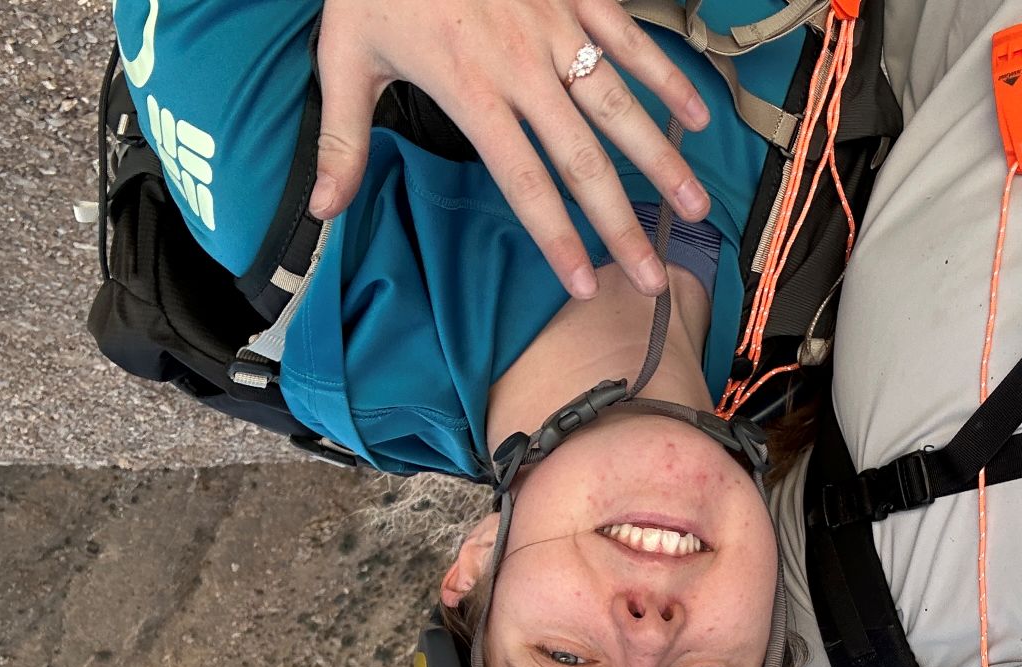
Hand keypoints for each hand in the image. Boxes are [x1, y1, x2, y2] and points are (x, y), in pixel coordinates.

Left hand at [308, 0, 714, 298]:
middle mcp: (522, 67)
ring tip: (693, 206)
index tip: (585, 284)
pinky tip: (695, 118)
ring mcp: (556, 27)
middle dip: (621, 223)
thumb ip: (343, 140)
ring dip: (660, 160)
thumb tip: (325, 212)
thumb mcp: (345, 57)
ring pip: (620, 105)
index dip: (557, 239)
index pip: (524, 182)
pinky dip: (665, 78)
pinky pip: (630, 40)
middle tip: (650, 275)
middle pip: (583, 160)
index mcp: (471, 91)